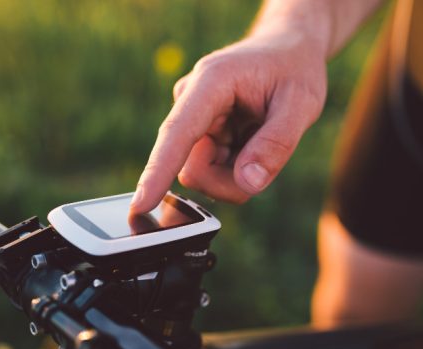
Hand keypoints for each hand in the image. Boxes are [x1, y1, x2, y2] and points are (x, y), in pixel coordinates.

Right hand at [130, 31, 327, 212]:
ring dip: (234, 174)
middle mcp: (190, 101)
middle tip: (268, 159)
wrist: (286, 50)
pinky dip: (233, 169)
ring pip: (201, 175)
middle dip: (230, 179)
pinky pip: (208, 171)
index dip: (157, 171)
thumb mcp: (302, 102)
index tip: (140, 204)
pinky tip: (248, 141)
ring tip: (260, 141)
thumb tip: (247, 184)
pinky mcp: (194, 135)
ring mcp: (190, 120)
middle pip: (193, 168)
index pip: (177, 133)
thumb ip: (276, 144)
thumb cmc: (294, 69)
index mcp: (211, 82)